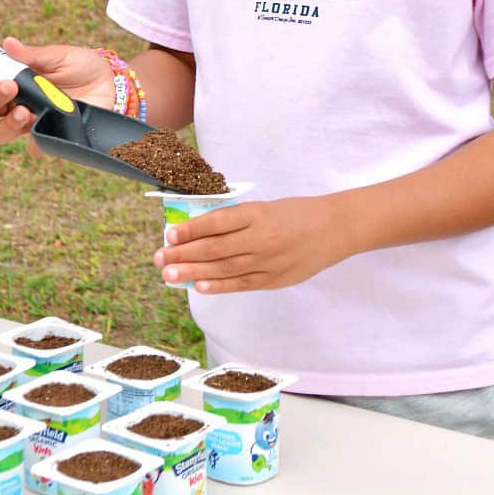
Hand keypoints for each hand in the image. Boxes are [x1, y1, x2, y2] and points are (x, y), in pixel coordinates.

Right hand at [0, 37, 114, 151]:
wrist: (113, 85)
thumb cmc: (82, 67)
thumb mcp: (61, 56)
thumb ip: (35, 55)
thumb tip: (8, 43)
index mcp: (11, 81)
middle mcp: (14, 104)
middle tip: (9, 86)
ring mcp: (30, 123)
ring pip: (0, 133)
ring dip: (6, 123)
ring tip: (24, 111)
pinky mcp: (49, 138)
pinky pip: (35, 148)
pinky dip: (36, 141)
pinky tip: (45, 128)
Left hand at [152, 195, 340, 292]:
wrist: (335, 228)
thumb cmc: (297, 213)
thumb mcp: (266, 207)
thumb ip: (237, 220)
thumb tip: (200, 232)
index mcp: (257, 214)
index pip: (216, 222)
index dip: (190, 230)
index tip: (169, 234)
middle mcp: (260, 237)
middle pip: (213, 248)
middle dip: (182, 254)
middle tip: (158, 259)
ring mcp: (268, 261)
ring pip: (223, 268)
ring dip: (192, 272)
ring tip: (169, 275)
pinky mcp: (274, 279)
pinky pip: (241, 284)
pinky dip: (218, 286)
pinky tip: (198, 286)